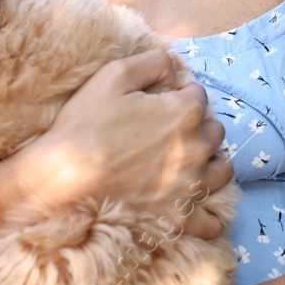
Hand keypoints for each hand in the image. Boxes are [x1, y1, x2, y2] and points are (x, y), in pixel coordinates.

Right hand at [0, 48, 235, 237]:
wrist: (64, 177)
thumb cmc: (86, 124)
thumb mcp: (115, 73)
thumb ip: (154, 62)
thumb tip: (175, 76)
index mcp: (185, 113)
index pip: (198, 96)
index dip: (178, 96)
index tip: (158, 103)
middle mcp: (196, 149)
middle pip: (214, 131)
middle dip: (196, 127)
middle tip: (166, 132)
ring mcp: (191, 187)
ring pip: (221, 170)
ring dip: (209, 163)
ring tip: (184, 163)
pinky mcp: (179, 217)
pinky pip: (210, 222)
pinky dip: (207, 214)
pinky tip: (192, 204)